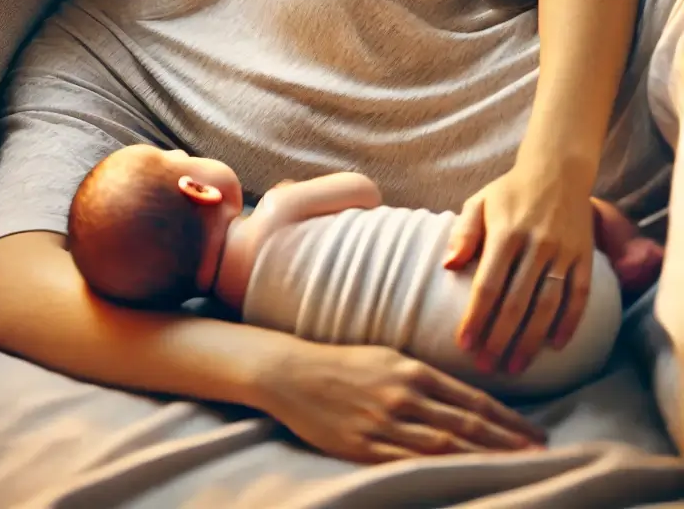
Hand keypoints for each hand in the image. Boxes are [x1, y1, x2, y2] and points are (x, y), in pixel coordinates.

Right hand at [257, 341, 543, 462]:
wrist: (292, 373)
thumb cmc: (342, 363)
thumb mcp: (387, 357)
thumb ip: (423, 377)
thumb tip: (464, 398)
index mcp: (412, 369)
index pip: (473, 399)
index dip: (509, 419)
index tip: (537, 434)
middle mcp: (405, 395)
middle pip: (469, 424)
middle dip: (510, 443)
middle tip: (543, 456)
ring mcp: (386, 422)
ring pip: (448, 445)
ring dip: (487, 458)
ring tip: (518, 469)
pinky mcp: (366, 446)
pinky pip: (413, 463)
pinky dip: (445, 472)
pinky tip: (467, 478)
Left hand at [444, 158, 595, 373]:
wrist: (557, 171)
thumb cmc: (509, 192)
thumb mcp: (478, 202)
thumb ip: (464, 233)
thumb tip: (448, 266)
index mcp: (505, 233)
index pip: (488, 285)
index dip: (475, 317)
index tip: (463, 344)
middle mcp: (536, 245)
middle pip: (516, 302)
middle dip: (499, 338)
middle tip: (486, 367)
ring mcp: (563, 252)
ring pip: (547, 305)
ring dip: (531, 340)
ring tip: (515, 366)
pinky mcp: (585, 257)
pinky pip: (579, 296)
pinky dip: (569, 323)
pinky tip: (555, 347)